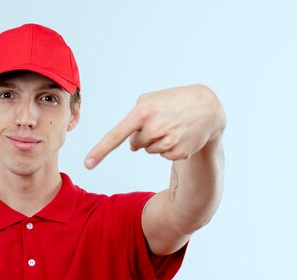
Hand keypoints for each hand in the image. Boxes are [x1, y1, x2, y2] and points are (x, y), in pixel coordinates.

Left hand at [84, 85, 225, 166]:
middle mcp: (154, 128)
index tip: (87, 164)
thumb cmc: (174, 101)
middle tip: (161, 121)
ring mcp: (167, 142)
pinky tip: (180, 134)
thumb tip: (130, 144)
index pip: (116, 135)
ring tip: (173, 126)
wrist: (209, 107)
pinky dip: (169, 147)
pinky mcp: (178, 153)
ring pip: (148, 150)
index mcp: (143, 112)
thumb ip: (133, 117)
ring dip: (156, 141)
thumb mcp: (151, 98)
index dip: (100, 151)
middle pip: (134, 144)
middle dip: (143, 136)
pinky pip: (162, 155)